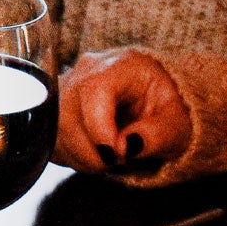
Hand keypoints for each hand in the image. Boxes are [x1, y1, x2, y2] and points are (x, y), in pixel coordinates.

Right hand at [57, 49, 191, 174]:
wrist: (153, 107)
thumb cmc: (166, 112)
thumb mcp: (176, 124)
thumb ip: (157, 134)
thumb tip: (129, 145)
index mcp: (120, 65)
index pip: (93, 90)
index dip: (99, 128)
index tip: (117, 154)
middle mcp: (85, 70)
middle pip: (68, 113)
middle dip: (92, 150)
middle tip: (120, 161)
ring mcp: (63, 89)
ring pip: (55, 129)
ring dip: (82, 156)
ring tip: (110, 159)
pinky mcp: (51, 110)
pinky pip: (50, 139)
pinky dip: (71, 157)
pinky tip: (94, 155)